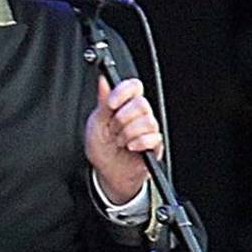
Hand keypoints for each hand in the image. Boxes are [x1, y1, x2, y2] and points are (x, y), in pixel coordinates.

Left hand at [85, 76, 162, 203]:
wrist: (107, 172)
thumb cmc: (101, 147)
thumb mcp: (96, 123)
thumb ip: (103, 101)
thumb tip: (104, 79)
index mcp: (124, 105)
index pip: (134, 86)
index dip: (123, 92)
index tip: (111, 104)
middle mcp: (139, 114)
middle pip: (141, 104)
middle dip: (122, 119)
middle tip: (113, 130)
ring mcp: (148, 129)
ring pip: (147, 121)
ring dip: (127, 134)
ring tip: (120, 142)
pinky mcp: (155, 144)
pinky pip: (153, 138)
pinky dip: (138, 143)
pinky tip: (130, 147)